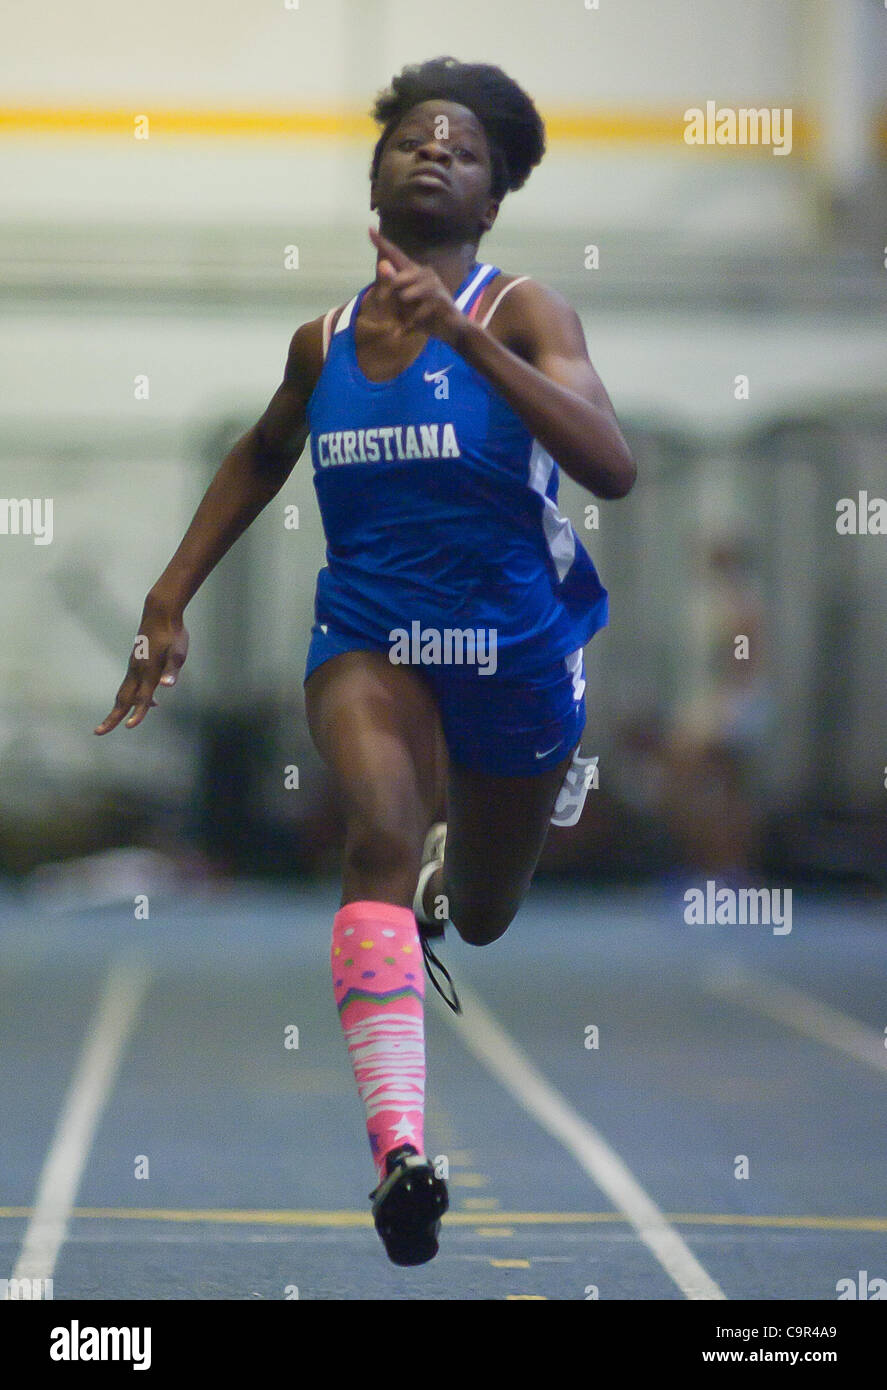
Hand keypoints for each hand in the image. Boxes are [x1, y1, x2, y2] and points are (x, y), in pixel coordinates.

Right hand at [94, 594, 188, 733]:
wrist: (160, 613)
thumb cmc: (172, 634)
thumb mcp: (178, 653)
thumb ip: (172, 670)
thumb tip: (167, 685)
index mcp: (148, 671)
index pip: (142, 698)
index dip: (137, 714)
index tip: (129, 727)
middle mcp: (137, 670)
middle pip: (122, 699)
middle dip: (112, 717)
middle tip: (98, 732)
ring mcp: (134, 666)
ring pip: (125, 692)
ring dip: (122, 708)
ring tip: (124, 722)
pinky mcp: (136, 662)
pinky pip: (132, 684)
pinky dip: (133, 697)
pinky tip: (151, 700)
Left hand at [368, 225, 463, 346]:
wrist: (451, 328)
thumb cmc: (425, 314)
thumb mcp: (404, 302)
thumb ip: (391, 286)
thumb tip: (382, 265)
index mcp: (413, 271)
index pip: (396, 255)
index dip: (382, 243)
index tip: (369, 229)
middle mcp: (424, 272)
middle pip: (396, 279)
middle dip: (387, 296)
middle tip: (385, 308)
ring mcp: (434, 284)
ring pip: (405, 295)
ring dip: (405, 312)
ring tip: (410, 319)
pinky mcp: (440, 299)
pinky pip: (416, 313)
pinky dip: (411, 325)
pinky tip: (411, 330)